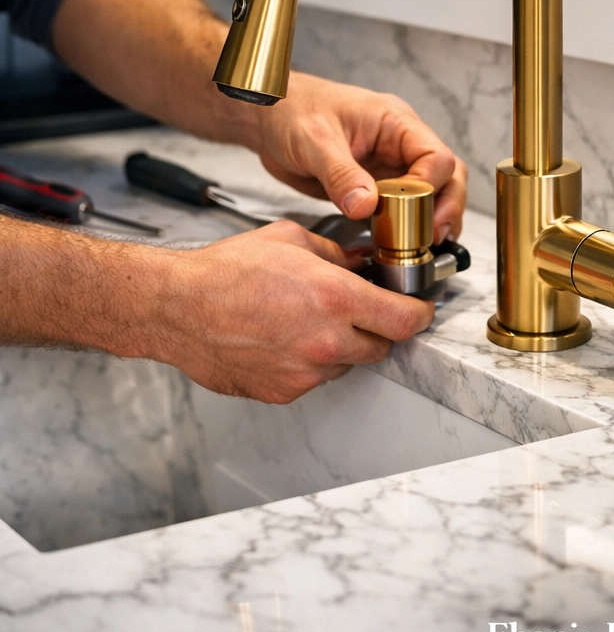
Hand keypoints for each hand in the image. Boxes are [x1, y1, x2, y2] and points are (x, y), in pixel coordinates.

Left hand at [50, 0, 468, 242]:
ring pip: (433, 193)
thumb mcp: (313, 140)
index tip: (415, 214)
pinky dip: (409, 226)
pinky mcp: (377, 183)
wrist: (264, 117)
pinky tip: (402, 245)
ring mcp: (391, 164)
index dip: (431, 189)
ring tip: (426, 248)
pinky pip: (404, 206)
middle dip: (446, 208)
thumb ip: (340, 174)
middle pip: (447, 176)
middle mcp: (400, 143)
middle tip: (435, 239)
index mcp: (396, 123)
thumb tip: (366, 206)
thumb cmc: (288, 110)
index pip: (436, 157)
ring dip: (434, 220)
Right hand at [135, 222, 434, 402]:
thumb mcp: (292, 241)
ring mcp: (306, 372)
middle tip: (357, 311)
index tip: (418, 309)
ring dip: (342, 347)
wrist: (175, 308)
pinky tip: (285, 339)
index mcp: (337, 299)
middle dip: (377, 328)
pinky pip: (315, 378)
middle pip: (383, 346)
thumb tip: (361, 264)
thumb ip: (337, 255)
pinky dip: (310, 362)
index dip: (419, 314)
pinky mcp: (285, 391)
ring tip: (307, 321)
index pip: (408, 321)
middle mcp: (327, 342)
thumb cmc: (224, 272)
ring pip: (349, 364)